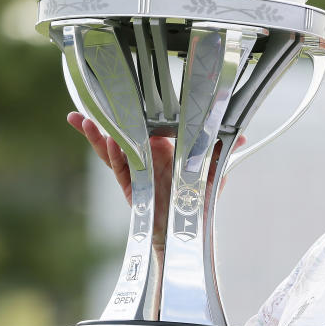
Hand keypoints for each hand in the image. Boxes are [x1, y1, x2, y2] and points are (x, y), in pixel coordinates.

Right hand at [67, 112, 243, 246]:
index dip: (130, 112)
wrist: (189, 230)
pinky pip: (122, 170)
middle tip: (81, 111)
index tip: (118, 96)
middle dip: (100, 123)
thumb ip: (220, 152)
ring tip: (84, 121)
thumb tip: (243, 136)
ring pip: (113, 151)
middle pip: (119, 136)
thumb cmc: (198, 200)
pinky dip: (115, 156)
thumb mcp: (211, 171)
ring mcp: (137, 173)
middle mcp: (146, 158)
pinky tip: (109, 142)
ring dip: (98, 137)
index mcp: (161, 150)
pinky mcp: (133, 188)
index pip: (142, 126)